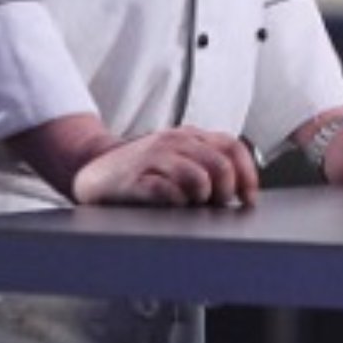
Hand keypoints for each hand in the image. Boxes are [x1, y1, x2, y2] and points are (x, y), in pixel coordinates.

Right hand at [71, 126, 260, 207]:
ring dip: (203, 197)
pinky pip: (165, 191)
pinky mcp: (133, 179)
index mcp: (191, 136)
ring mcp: (153, 158)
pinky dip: (176, 202)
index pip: (232, 147)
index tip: (248, 198)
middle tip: (218, 205)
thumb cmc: (143, 169)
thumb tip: (240, 192)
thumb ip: (207, 166)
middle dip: (226, 191)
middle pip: (220, 164)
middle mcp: (175, 142)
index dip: (247, 174)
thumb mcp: (179, 158)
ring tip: (194, 205)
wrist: (94, 168)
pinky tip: (173, 206)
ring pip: (197, 176)